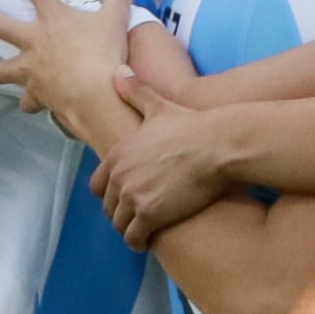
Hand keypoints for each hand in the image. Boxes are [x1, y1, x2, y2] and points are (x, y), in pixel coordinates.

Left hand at [0, 0, 135, 143]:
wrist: (97, 95)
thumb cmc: (104, 53)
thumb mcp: (116, 19)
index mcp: (51, 17)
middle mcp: (32, 41)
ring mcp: (30, 70)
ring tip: (1, 69)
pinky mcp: (36, 95)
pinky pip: (27, 102)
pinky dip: (31, 101)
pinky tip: (35, 102)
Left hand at [92, 73, 231, 246]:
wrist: (216, 146)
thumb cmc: (192, 125)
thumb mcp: (159, 105)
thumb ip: (135, 91)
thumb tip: (119, 71)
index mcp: (118, 154)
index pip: (97, 185)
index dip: (109, 194)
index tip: (123, 199)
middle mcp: (120, 176)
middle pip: (108, 207)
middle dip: (120, 213)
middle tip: (136, 218)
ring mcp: (133, 197)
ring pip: (119, 224)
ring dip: (129, 229)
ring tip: (142, 232)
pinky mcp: (149, 215)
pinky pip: (134, 237)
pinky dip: (138, 241)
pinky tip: (148, 242)